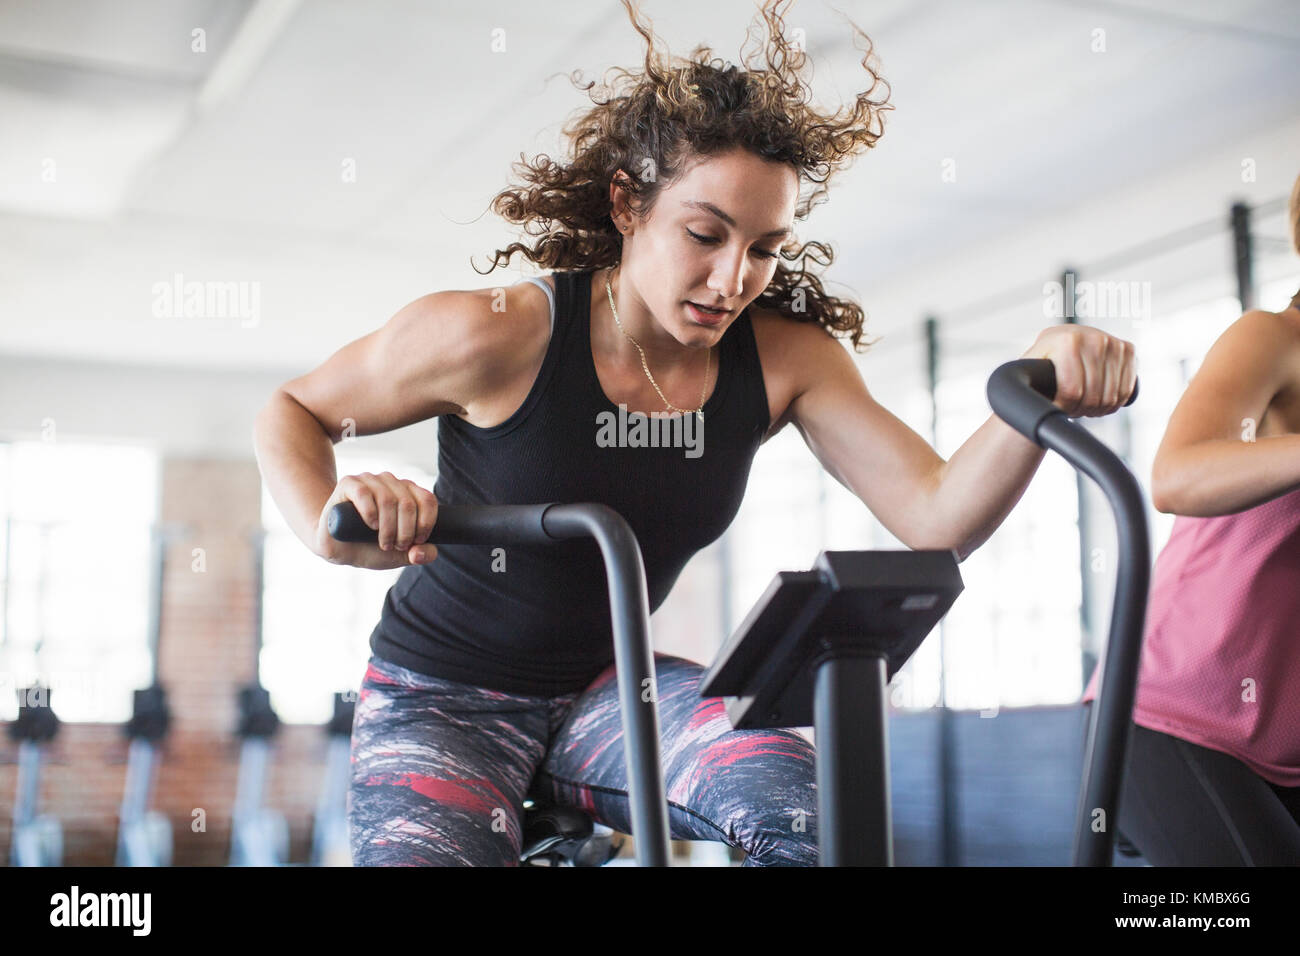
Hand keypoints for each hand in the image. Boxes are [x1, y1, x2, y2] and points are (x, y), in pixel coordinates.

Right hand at [314, 472, 438, 569]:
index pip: (427, 500)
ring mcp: (369, 480)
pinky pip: (364, 493)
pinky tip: (371, 526)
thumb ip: (419, 554)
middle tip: (396, 546)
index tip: (417, 542)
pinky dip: (370, 513)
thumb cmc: (369, 546)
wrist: (337, 547)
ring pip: (388, 499)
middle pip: (408, 503)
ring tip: (384, 542)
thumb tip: (424, 552)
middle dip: (406, 531)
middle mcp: (390, 482)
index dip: (426, 523)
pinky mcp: (348, 483)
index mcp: (407, 493)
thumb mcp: (399, 555)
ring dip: (389, 527)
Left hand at [1020, 325, 1136, 416]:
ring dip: (1097, 409)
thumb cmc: (1041, 364)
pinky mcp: (1128, 349)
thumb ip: (1021, 380)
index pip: (1073, 391)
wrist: (1061, 346)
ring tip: (1083, 404)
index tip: (1057, 406)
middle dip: (1081, 409)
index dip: (1065, 407)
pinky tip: (1100, 398)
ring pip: (1112, 397)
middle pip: (1094, 397)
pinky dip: (1114, 402)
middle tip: (1071, 407)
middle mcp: (1093, 336)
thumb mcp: (1028, 369)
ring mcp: (1112, 342)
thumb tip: (1018, 400)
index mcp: (1066, 340)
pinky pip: (1126, 390)